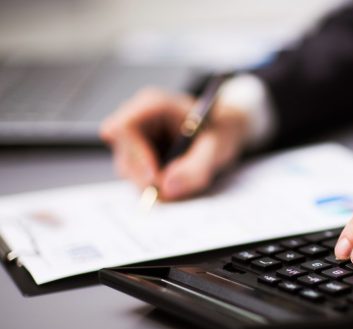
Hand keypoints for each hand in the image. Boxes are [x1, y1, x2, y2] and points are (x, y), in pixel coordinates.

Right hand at [100, 87, 249, 199]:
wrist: (223, 133)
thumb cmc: (221, 131)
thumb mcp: (217, 148)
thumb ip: (195, 168)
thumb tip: (167, 188)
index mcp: (153, 105)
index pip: (123, 128)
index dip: (135, 155)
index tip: (154, 178)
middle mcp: (138, 120)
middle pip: (123, 155)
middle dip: (146, 179)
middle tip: (171, 192)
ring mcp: (135, 140)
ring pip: (128, 172)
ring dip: (153, 185)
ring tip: (183, 180)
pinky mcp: (138, 157)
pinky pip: (138, 179)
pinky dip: (156, 187)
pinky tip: (177, 180)